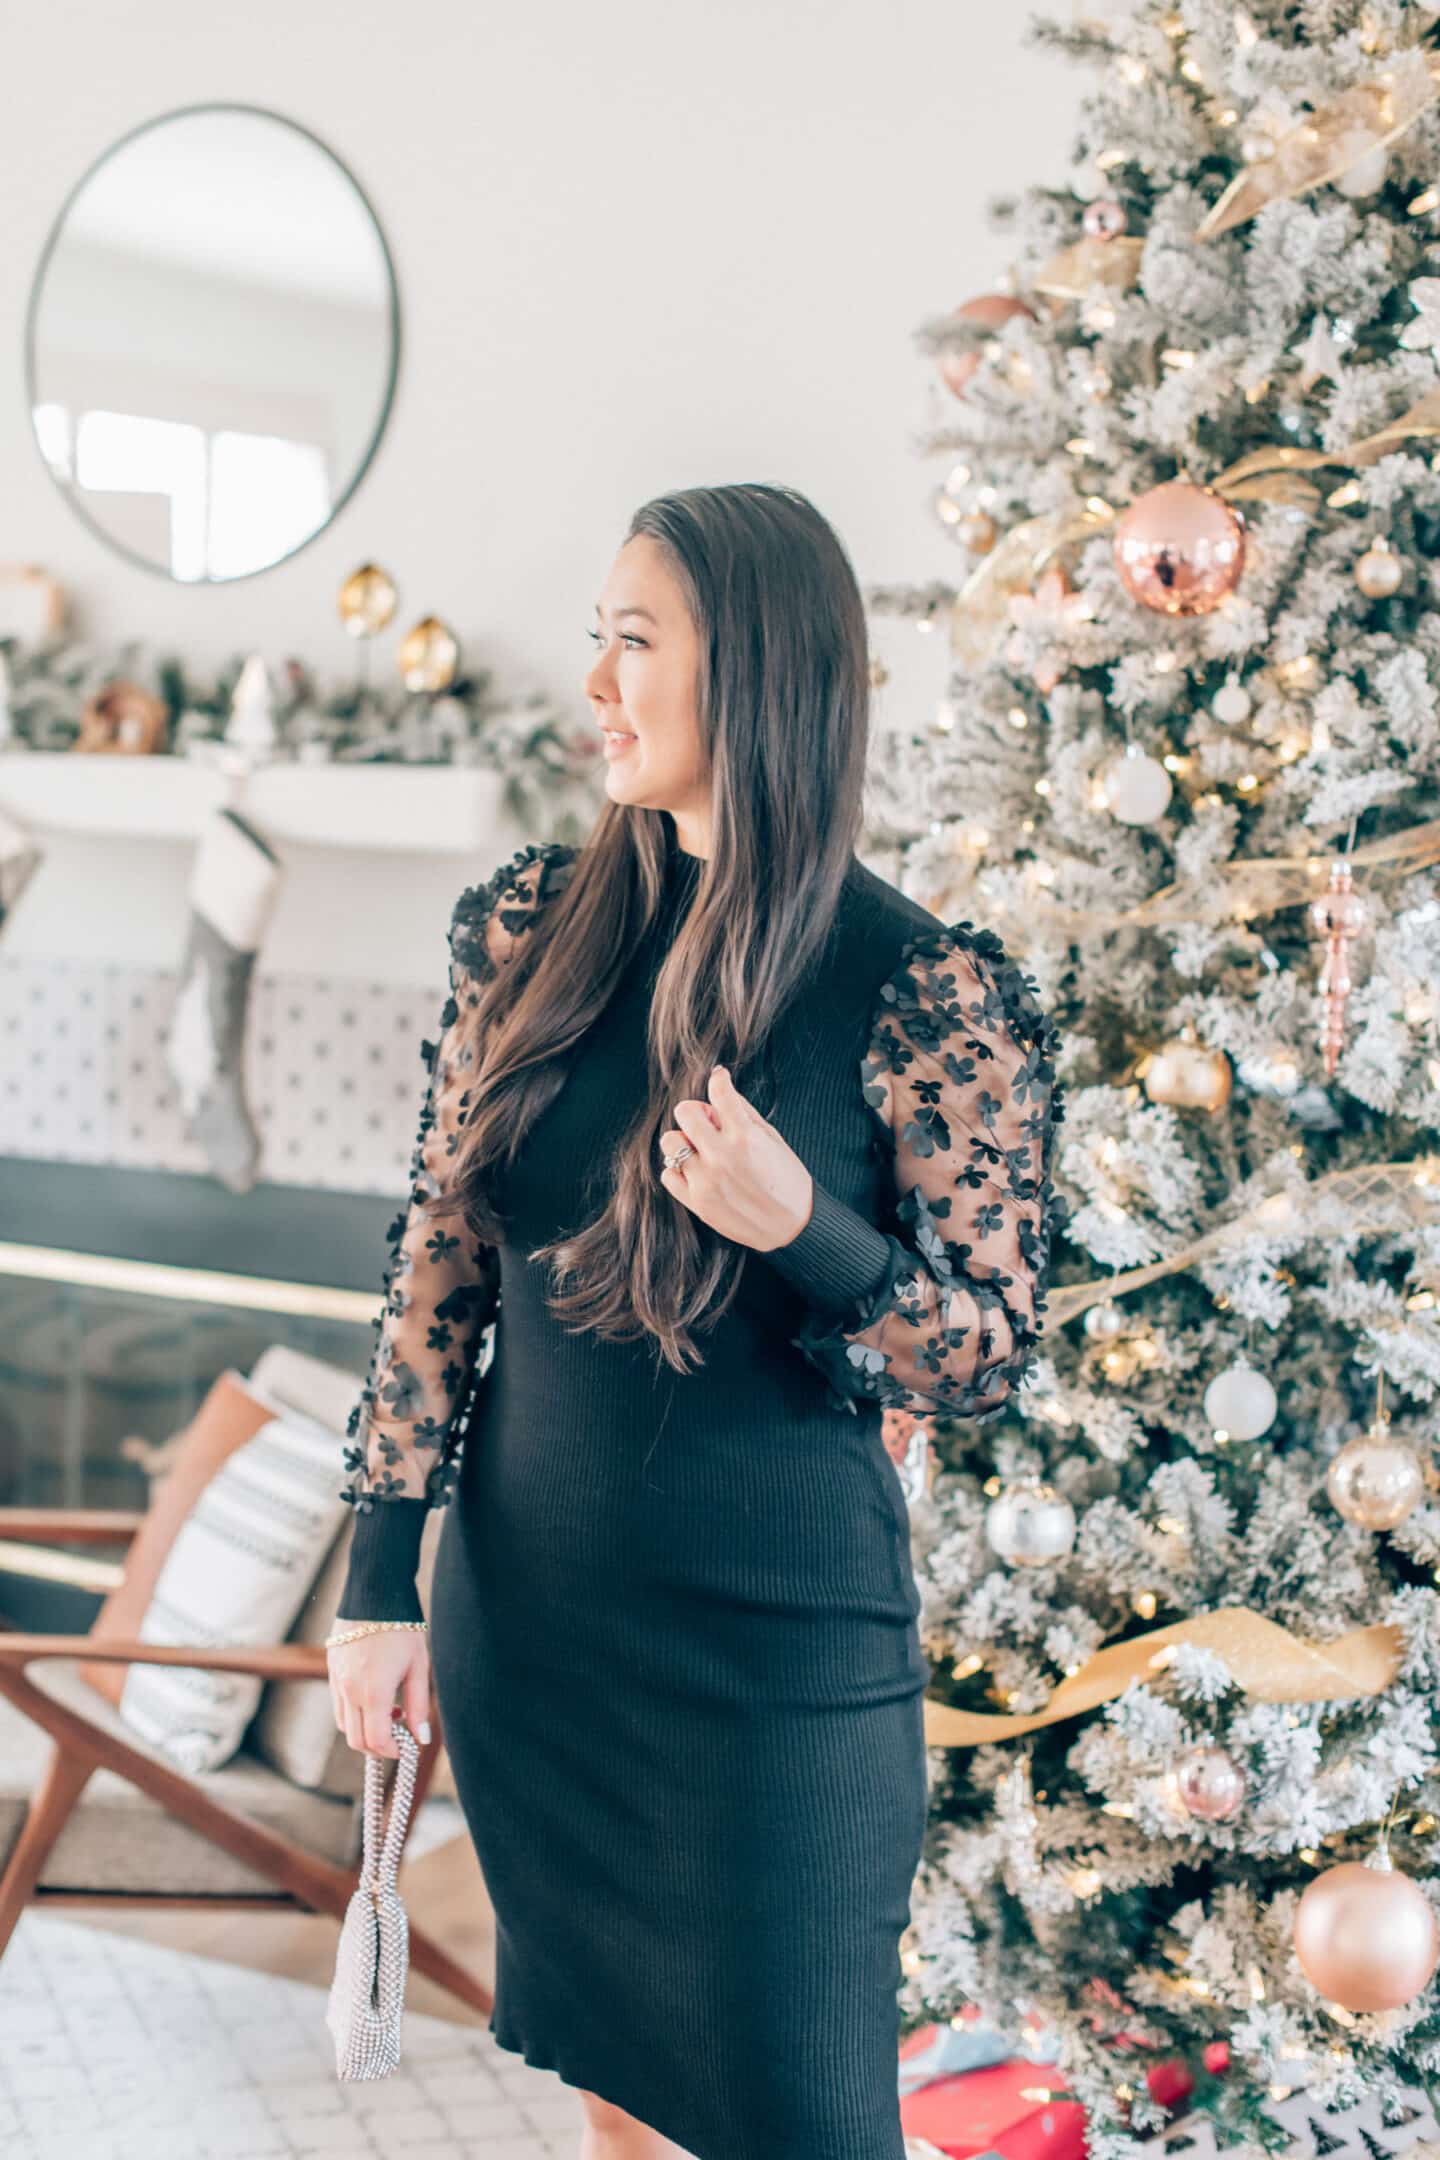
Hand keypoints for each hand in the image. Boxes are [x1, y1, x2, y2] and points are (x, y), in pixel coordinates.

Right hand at [327, 1620, 432, 1759]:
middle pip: (356, 1739)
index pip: (376, 1740)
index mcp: (372, 1691)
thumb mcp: (418, 1666)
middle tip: (398, 1737)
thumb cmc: (403, 1628)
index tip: (406, 1747)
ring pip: (343, 1724)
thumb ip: (419, 1706)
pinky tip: (374, 1696)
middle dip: (377, 1747)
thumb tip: (421, 1738)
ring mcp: (335, 1680)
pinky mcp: (330, 1669)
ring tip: (390, 1711)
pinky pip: (338, 1704)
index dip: (392, 1751)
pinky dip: (354, 1712)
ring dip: (364, 1729)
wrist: (375, 1592)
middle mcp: (348, 1690)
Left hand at [658, 1065, 813, 1253]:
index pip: (720, 1092)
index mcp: (745, 1136)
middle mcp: (721, 1155)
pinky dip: (680, 1170)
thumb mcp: (773, 1140)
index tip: (720, 1080)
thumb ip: (745, 1115)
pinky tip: (697, 1173)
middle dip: (696, 1113)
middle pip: (684, 1112)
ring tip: (701, 1152)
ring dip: (684, 1141)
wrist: (792, 1228)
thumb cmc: (788, 1182)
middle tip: (708, 1124)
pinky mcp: (696, 1202)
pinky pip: (668, 1174)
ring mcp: (706, 1180)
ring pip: (670, 1142)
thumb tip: (723, 1093)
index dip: (719, 1080)